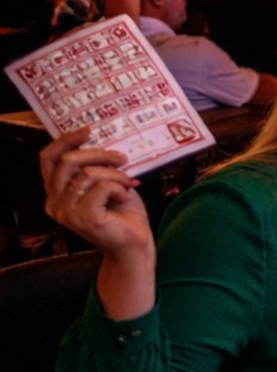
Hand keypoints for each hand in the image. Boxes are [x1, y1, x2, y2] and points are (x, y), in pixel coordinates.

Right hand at [40, 128, 152, 256]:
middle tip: (122, 159)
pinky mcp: (83, 218)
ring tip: (126, 185)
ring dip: (116, 175)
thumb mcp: (106, 181)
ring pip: (89, 173)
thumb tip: (99, 139)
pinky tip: (124, 197)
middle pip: (68, 161)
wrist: (133, 242)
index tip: (88, 130)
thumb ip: (94, 166)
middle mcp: (55, 202)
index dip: (65, 140)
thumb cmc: (122, 212)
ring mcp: (66, 212)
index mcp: (56, 192)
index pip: (48, 159)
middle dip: (100, 154)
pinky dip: (119, 187)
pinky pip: (102, 187)